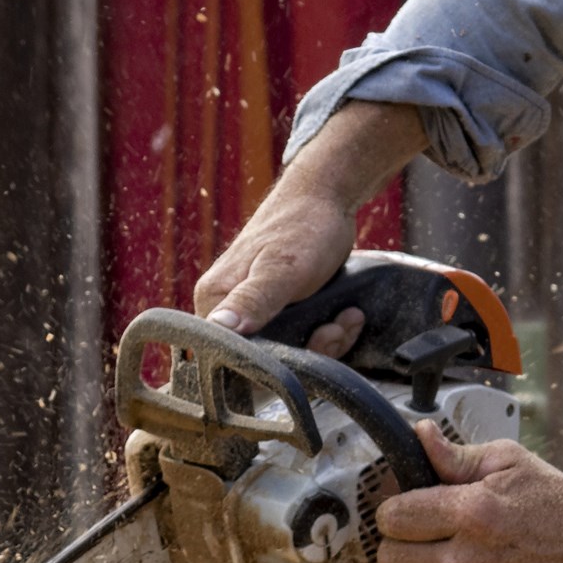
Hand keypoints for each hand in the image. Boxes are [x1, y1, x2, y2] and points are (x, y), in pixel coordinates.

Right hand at [190, 100, 426, 356]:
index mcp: (215, 301)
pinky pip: (303, 339)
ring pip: (290, 352)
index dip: (273, 363)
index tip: (307, 342)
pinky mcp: (280, 311)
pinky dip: (330, 333)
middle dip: (309, 350)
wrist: (328, 199)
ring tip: (345, 316)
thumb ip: (253, 300)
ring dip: (327, 341)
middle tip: (333, 327)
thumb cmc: (304, 227)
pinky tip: (346, 315)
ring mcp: (255, 311)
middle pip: (265, 360)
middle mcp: (229, 309)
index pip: (233, 360)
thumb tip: (219, 328)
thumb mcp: (282, 269)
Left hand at [373, 423, 562, 562]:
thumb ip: (456, 454)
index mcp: (472, 512)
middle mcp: (466, 559)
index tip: (409, 504)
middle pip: (389, 556)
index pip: (394, 517)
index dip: (393, 507)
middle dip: (395, 539)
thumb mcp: (509, 462)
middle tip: (418, 531)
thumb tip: (421, 435)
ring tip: (425, 557)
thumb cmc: (548, 504)